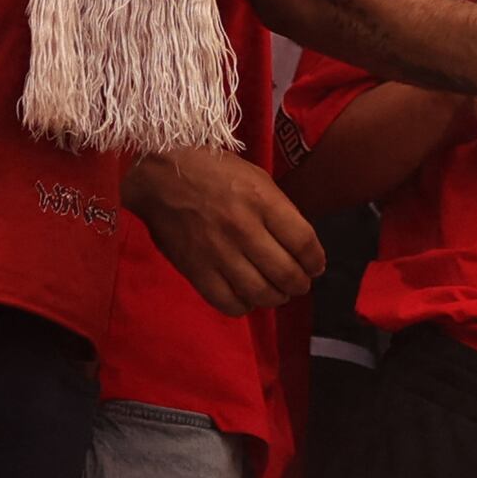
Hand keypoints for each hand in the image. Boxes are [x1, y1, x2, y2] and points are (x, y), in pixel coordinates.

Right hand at [125, 146, 325, 312]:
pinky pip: (229, 303)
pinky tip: (247, 296)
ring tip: (277, 293)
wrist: (160, 176)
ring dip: (276, 298)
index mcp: (262, 200)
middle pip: (287, 273)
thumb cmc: (213, 171)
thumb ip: (279, 210)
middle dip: (300, 283)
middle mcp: (243, 229)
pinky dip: (244, 306)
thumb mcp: (255, 177)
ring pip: (261, 293)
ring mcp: (218, 253)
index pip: (304, 242)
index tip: (315, 266)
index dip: (316, 261)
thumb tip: (299, 245)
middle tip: (299, 283)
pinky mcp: (196, 270)